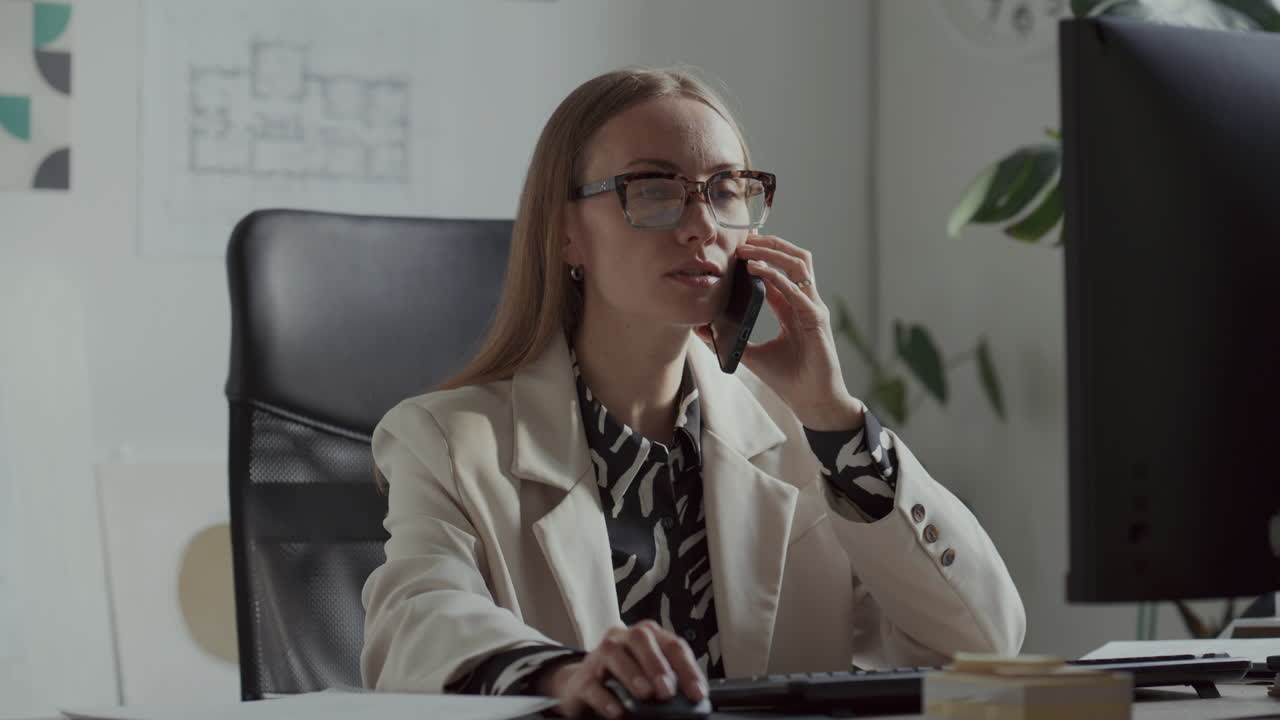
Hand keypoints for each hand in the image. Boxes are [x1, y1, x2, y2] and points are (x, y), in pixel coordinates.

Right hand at [537, 621, 706, 717]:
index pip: (672, 645)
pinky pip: (592, 684)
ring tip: (645, 694)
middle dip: (656, 664)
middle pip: (641, 639)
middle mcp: (622, 639)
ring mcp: (599, 656)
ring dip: (632, 674)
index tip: (698, 694)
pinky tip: (617, 710)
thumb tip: (692, 701)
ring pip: (614, 654)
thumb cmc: (623, 679)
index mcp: (646, 637)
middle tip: (667, 690)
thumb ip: (668, 682)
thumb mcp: (649, 676)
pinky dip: (605, 698)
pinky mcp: (582, 679)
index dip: (687, 669)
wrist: (584, 686)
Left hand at [695, 233, 864, 430]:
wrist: (813, 402)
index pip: (779, 271)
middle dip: (769, 244)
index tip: (739, 244)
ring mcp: (813, 309)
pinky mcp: (817, 321)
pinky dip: (778, 279)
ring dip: (773, 253)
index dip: (762, 254)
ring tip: (749, 250)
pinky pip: (798, 292)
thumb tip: (701, 330)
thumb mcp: (753, 355)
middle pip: (793, 259)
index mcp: (792, 308)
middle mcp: (805, 303)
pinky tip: (758, 272)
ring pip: (799, 266)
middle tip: (743, 238)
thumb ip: (731, 340)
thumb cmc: (790, 379)